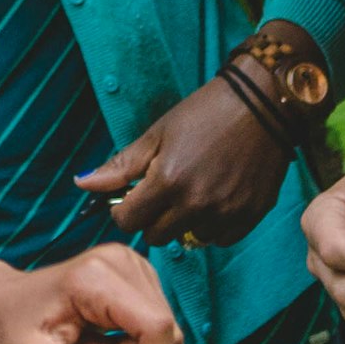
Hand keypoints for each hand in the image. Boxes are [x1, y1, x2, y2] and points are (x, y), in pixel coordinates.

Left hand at [0, 243, 184, 343]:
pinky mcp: (136, 270)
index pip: (156, 326)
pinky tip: (103, 336)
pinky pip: (158, 319)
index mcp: (94, 278)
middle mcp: (119, 259)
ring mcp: (130, 261)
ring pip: (165, 325)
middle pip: (164, 327)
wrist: (1, 306)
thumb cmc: (15, 334)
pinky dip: (136, 339)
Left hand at [79, 73, 292, 246]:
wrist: (262, 103)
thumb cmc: (205, 113)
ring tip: (194, 191)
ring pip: (188, 239)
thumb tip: (82, 185)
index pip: (128, 222)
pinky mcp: (250, 216)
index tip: (132, 196)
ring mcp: (226, 212)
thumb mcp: (157, 134)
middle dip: (152, 219)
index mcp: (167, 181)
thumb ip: (120, 166)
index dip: (124, 209)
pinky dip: (213, 226)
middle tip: (163, 192)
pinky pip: (220, 239)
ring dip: (185, 222)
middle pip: (156, 237)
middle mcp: (196, 203)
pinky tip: (215, 199)